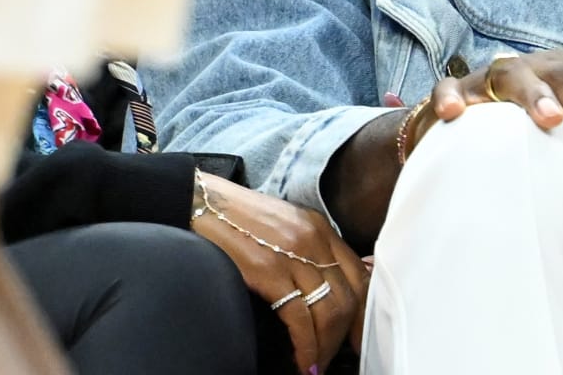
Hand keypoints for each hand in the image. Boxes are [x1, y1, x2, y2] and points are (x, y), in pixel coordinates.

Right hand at [191, 174, 367, 372]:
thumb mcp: (284, 224)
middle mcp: (314, 238)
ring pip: (330, 311)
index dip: (362, 312)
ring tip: (316, 365)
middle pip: (349, 297)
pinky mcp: (269, 271)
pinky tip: (302, 361)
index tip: (357, 337)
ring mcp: (293, 254)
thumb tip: (319, 288)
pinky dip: (306, 348)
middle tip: (337, 357)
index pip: (359, 274)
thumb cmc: (237, 218)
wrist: (200, 202)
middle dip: (347, 336)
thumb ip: (307, 249)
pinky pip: (300, 319)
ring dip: (326, 348)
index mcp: (319, 227)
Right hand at [414, 49, 562, 196]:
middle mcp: (538, 70)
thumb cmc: (540, 133)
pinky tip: (454, 115)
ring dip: (533, 95)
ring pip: (514, 75)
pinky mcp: (455, 91)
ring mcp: (494, 78)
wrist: (474, 119)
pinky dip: (453, 98)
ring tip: (549, 119)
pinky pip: (450, 88)